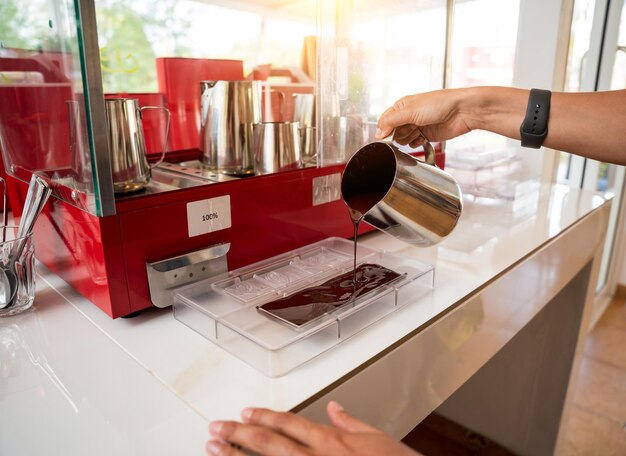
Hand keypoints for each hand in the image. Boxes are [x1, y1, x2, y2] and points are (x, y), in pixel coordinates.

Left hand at [205, 400, 421, 455]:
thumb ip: (352, 423)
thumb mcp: (378, 439)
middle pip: (270, 444)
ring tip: (214, 449)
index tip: (244, 413)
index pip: (290, 424)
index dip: (264, 417)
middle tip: (215, 428)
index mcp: (333, 442)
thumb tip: (336, 408)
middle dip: (238, 435)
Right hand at [375, 88, 472, 146]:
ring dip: (407, 139)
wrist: (462, 111)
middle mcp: (408, 116)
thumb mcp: (411, 110)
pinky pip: (413, 144)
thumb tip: (378, 132)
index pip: (385, 120)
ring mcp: (417, 126)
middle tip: (408, 130)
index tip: (387, 136)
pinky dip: (415, 143)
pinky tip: (421, 139)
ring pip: (402, 139)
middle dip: (398, 134)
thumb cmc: (440, 103)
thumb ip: (391, 121)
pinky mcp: (426, 136)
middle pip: (393, 132)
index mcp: (402, 106)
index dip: (384, 129)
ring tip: (417, 132)